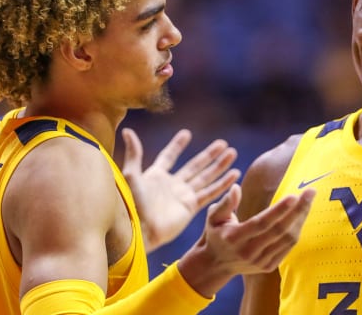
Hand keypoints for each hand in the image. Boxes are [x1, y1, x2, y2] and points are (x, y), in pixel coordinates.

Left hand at [121, 128, 239, 251]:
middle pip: (195, 165)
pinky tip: (234, 174)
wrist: (139, 230)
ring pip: (206, 177)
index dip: (177, 146)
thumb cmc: (131, 204)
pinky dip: (223, 184)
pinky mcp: (191, 207)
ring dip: (219, 166)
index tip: (187, 134)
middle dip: (209, 154)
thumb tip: (127, 130)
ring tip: (232, 153)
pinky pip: (210, 193)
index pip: (169, 156)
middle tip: (223, 143)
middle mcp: (172, 185)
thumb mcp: (131, 175)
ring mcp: (183, 196)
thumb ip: (134, 154)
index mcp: (156, 176)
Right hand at [178, 184, 315, 296]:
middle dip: (298, 210)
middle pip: (279, 230)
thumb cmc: (216, 233)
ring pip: (287, 239)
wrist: (216, 264)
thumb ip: (225, 203)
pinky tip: (301, 215)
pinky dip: (297, 230)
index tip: (294, 195)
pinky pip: (288, 247)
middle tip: (310, 192)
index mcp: (234, 238)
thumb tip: (236, 187)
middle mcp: (248, 252)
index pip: (261, 223)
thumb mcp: (213, 217)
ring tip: (308, 200)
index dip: (278, 210)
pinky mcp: (268, 266)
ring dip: (300, 219)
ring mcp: (259, 261)